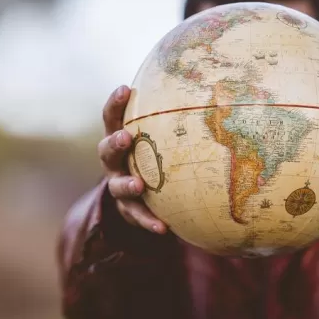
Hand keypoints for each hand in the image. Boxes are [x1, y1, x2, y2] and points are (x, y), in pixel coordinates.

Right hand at [97, 85, 166, 233]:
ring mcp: (118, 185)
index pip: (112, 117)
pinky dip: (148, 221)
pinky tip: (163, 228)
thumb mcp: (157, 137)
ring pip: (117, 185)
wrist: (139, 195)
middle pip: (106, 150)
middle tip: (125, 137)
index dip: (115, 103)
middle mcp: (114, 161)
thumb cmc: (154, 154)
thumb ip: (171, 120)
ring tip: (138, 185)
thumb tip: (211, 91)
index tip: (125, 89)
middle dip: (115, 143)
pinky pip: (137, 216)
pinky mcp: (128, 210)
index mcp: (119, 137)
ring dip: (127, 184)